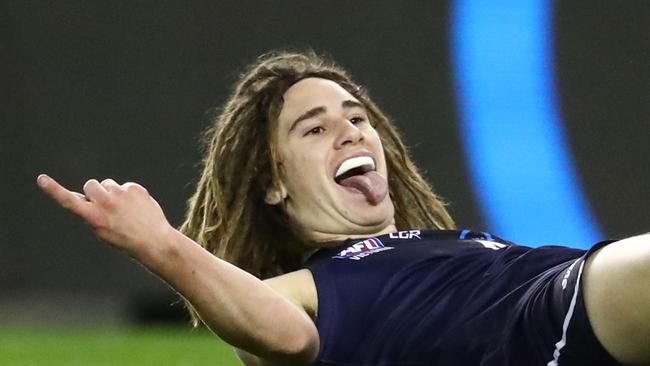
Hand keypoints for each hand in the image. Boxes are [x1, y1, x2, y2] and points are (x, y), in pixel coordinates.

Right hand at [36, 174, 173, 257]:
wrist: (154, 240)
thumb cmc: (124, 238)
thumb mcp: (101, 230)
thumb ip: (90, 212)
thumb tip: (84, 194)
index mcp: (94, 218)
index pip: (70, 202)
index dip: (54, 190)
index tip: (41, 179)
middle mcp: (106, 204)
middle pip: (90, 184)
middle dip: (94, 191)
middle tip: (106, 205)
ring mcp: (122, 194)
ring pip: (108, 184)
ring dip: (112, 192)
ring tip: (124, 209)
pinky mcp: (135, 188)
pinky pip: (124, 186)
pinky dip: (128, 194)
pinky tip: (136, 207)